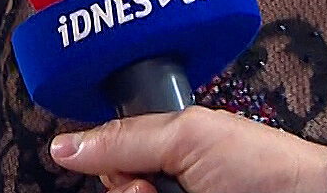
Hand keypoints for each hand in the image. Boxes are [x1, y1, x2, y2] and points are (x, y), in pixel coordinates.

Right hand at [49, 108, 326, 192]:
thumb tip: (63, 145)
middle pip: (119, 191)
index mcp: (168, 148)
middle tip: (163, 189)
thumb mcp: (188, 139)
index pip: (110, 160)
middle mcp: (169, 182)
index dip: (114, 171)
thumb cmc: (263, 167)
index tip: (134, 178)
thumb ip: (125, 140)